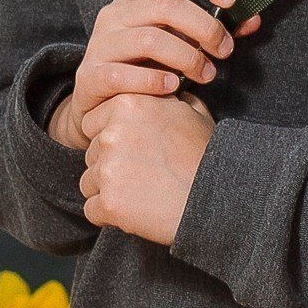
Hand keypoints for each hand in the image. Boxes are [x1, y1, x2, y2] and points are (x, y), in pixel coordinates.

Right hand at [50, 0, 258, 152]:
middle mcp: (116, 12)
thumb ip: (212, 29)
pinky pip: (123, 75)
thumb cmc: (144, 66)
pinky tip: (172, 88)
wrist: (97, 103)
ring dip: (188, 58)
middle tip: (225, 51)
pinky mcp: (91, 76)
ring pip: (150, 40)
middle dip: (205, 28)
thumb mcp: (178, 41)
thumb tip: (251, 19)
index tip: (231, 2)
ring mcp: (101, 43)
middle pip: (167, 4)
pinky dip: (154, 81)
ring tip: (205, 74)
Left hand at [80, 92, 214, 245]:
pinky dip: (110, 215)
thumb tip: (163, 92)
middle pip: (91, 152)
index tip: (137, 151)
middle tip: (146, 175)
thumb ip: (166, 99)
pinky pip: (93, 210)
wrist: (218, 199)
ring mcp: (109, 169)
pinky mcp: (109, 202)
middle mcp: (112, 133)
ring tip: (144, 194)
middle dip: (111, 165)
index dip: (114, 140)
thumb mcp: (193, 114)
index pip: (93, 122)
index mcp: (128, 104)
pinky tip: (138, 212)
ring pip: (89, 182)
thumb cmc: (208, 157)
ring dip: (110, 190)